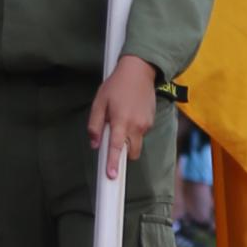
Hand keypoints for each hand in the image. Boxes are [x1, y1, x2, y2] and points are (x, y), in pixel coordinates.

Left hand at [87, 51, 158, 181]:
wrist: (139, 71)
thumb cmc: (116, 85)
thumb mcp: (99, 102)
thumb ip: (95, 124)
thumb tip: (95, 143)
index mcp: (121, 121)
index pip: (117, 147)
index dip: (113, 163)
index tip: (111, 176)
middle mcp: (136, 126)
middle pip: (132, 153)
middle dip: (124, 153)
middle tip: (115, 140)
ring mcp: (146, 124)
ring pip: (137, 143)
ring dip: (129, 139)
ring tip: (121, 120)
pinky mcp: (151, 121)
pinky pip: (142, 133)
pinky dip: (135, 130)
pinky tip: (130, 114)